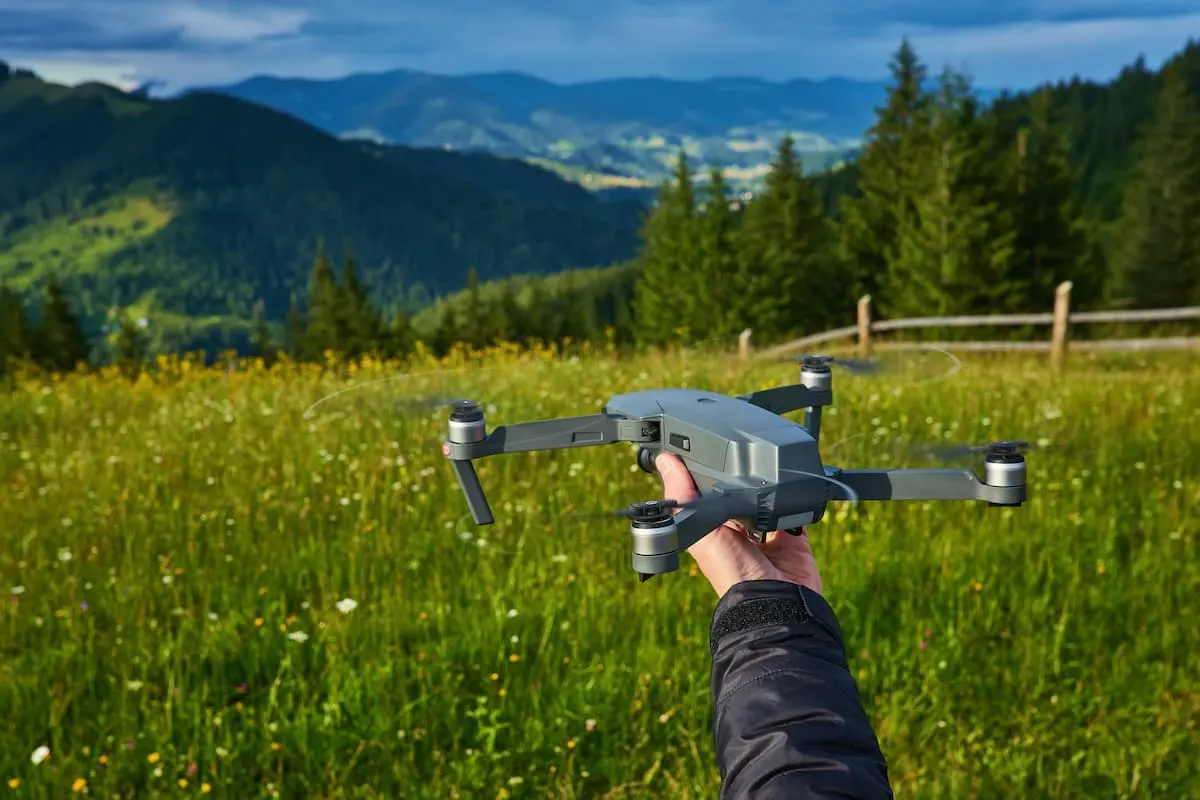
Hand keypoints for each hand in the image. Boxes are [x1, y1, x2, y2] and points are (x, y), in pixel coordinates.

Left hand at [655, 452, 823, 598]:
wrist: (776, 600)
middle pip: (742, 493)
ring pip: (770, 498)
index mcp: (713, 529)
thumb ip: (685, 498)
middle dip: (743, 476)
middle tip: (744, 446)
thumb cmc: (732, 572)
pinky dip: (797, 499)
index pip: (708, 493)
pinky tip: (793, 485)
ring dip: (771, 485)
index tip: (706, 444)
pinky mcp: (794, 536)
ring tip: (770, 464)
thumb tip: (665, 462)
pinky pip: (798, 510)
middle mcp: (740, 530)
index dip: (707, 473)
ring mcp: (769, 533)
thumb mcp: (702, 531)